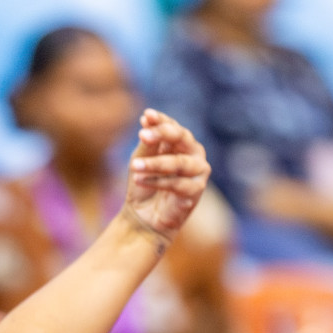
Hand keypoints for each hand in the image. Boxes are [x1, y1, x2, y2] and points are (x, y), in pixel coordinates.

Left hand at [125, 109, 211, 245]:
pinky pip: (177, 183)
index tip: (146, 116)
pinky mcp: (197, 190)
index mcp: (181, 142)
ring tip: (133, 166)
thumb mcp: (140, 159)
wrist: (144, 217)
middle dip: (162, 134)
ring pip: (179, 163)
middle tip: (143, 135)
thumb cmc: (143, 184)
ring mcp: (199, 171)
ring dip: (155, 164)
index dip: (161, 120)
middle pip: (182, 138)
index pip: (173, 126)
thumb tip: (147, 119)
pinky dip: (156, 182)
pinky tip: (138, 180)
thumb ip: (147, 142)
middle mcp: (193, 153)